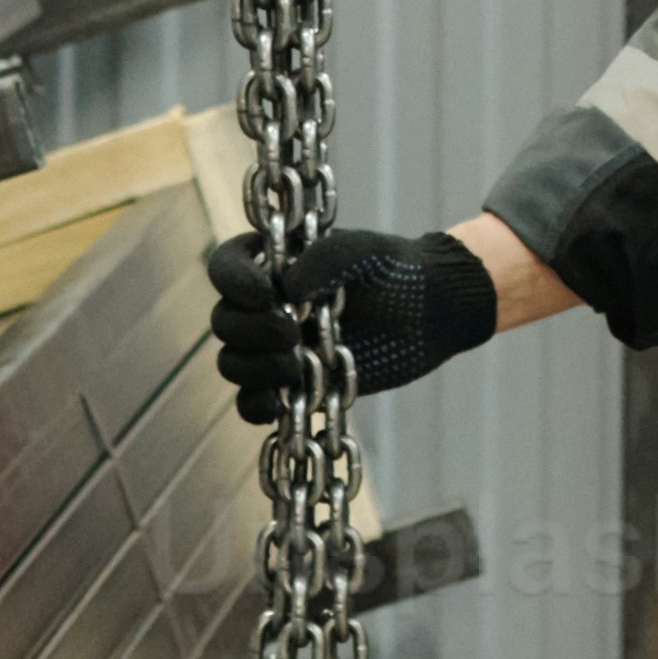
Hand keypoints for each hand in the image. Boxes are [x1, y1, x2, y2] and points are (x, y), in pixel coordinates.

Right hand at [209, 219, 498, 422]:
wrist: (432, 312)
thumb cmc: (398, 271)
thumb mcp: (366, 252)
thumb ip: (326, 258)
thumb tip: (286, 287)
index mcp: (275, 262)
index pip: (227, 267)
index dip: (235, 282)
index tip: (267, 294)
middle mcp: (268, 304)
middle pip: (225, 321)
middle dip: (252, 332)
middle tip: (294, 335)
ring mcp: (277, 346)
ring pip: (233, 362)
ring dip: (255, 370)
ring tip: (295, 369)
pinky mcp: (292, 383)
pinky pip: (251, 402)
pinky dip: (257, 406)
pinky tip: (279, 404)